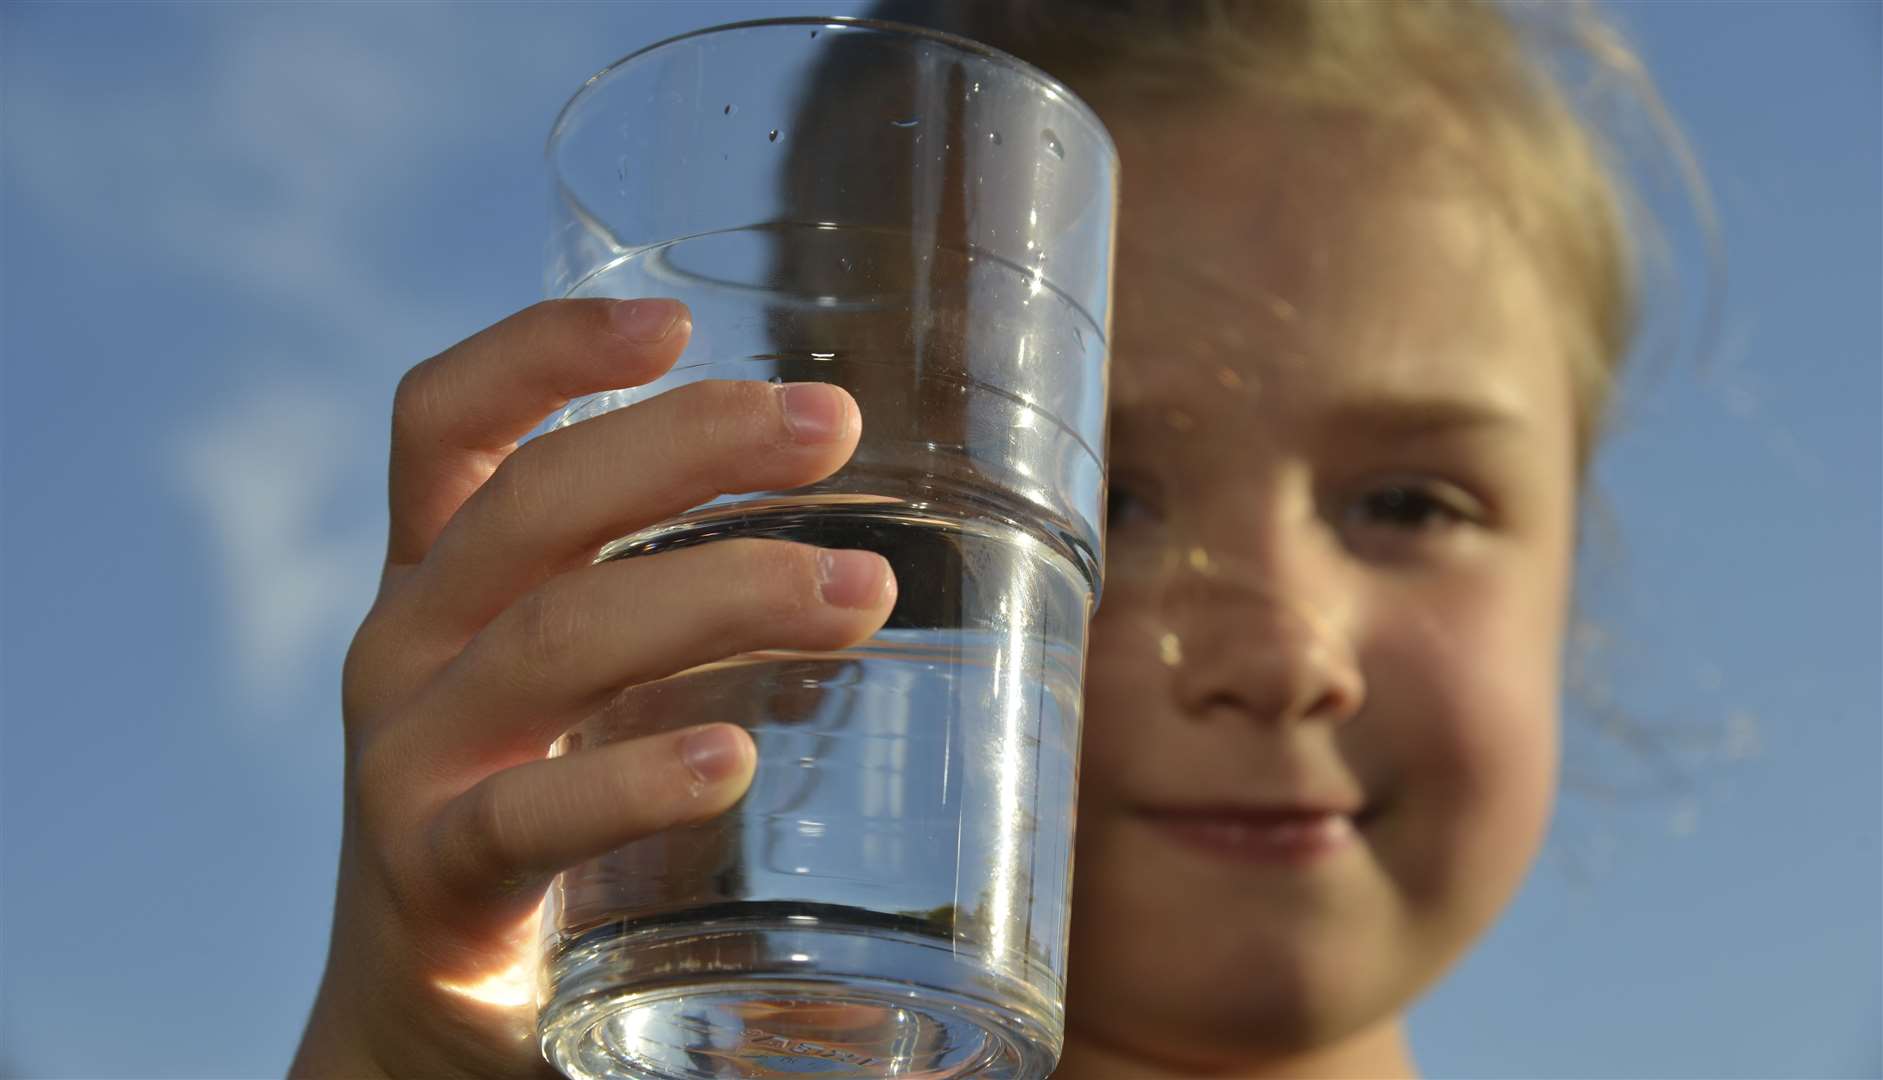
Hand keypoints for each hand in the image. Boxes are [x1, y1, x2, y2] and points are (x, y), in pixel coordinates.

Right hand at [290, 299, 897, 1077]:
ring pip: (558, 637)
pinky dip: (631, 780)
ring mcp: (408, 763)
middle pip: (533, 504)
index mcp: (438, 583)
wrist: (418, 1024)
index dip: (543, 351)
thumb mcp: (578, 693)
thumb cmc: (541, 821)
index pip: (448, 425)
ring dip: (719, 594)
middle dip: (689, 445)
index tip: (673, 320)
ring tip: (860, 594)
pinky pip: (527, 814)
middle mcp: (407, 649)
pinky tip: (728, 760)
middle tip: (835, 424)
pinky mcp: (433, 883)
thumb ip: (673, 620)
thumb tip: (881, 564)